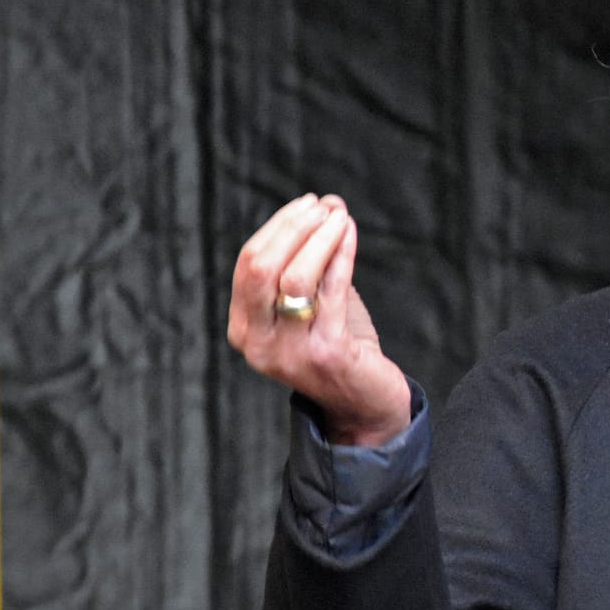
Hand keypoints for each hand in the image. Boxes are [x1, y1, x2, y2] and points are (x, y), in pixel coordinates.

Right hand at [227, 193, 412, 446]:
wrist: (365, 405)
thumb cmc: (340, 347)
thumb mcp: (315, 302)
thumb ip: (315, 260)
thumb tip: (327, 204)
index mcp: (244, 328)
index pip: (249, 265)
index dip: (278, 227)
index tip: (308, 204)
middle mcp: (257, 342)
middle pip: (262, 268)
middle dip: (293, 228)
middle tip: (322, 206)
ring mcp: (288, 352)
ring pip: (294, 277)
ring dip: (319, 238)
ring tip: (340, 216)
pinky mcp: (325, 354)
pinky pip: (330, 292)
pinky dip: (340, 255)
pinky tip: (350, 235)